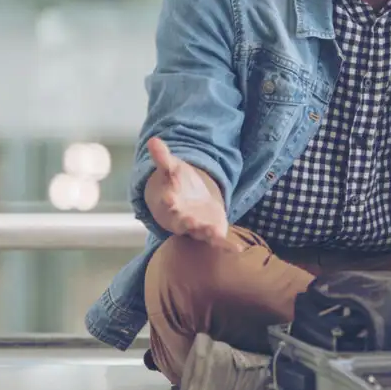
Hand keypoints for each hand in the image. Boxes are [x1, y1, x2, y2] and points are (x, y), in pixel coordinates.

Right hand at [147, 137, 241, 252]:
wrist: (184, 202)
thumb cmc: (176, 185)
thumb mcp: (171, 169)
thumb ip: (163, 158)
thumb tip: (153, 140)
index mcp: (169, 202)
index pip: (167, 202)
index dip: (168, 201)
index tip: (169, 199)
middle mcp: (180, 218)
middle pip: (181, 222)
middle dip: (185, 222)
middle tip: (189, 220)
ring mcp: (196, 227)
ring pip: (199, 232)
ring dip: (205, 233)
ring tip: (213, 233)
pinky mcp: (210, 232)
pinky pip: (217, 241)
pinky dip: (226, 246)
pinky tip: (237, 249)